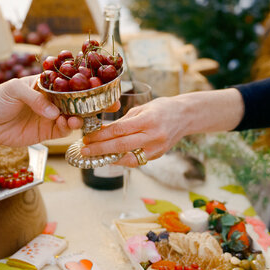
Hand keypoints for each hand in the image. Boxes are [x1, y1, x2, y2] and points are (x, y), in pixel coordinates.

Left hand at [0, 75, 82, 146]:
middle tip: (84, 106)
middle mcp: (49, 101)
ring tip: (73, 118)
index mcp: (44, 85)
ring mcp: (48, 117)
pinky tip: (65, 124)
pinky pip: (61, 131)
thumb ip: (35, 98)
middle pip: (71, 101)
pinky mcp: (45, 132)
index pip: (64, 83)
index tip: (84, 88)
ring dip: (76, 117)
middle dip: (80, 104)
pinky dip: (67, 128)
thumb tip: (54, 112)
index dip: (75, 85)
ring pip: (70, 117)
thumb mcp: (14, 90)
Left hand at [80, 89, 244, 166]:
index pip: (118, 130)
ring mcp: (156, 148)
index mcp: (147, 120)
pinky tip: (110, 158)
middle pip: (121, 146)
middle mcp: (153, 136)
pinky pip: (136, 161)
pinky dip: (122, 160)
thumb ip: (123, 121)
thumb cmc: (161, 108)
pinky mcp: (158, 156)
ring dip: (109, 158)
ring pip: (128, 158)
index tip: (87, 138)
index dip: (101, 136)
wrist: (185, 116)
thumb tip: (103, 131)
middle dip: (100, 149)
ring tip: (94, 157)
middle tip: (84, 150)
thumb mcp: (141, 109)